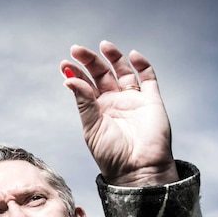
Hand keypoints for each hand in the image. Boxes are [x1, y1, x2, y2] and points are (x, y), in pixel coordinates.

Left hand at [61, 40, 177, 186]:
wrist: (138, 170)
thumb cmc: (112, 155)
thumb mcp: (92, 127)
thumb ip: (83, 101)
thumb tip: (69, 79)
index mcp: (97, 109)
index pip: (85, 84)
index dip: (76, 72)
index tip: (66, 63)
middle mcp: (114, 101)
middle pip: (102, 74)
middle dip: (90, 60)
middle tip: (78, 50)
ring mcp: (133, 99)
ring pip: (123, 71)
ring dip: (114, 57)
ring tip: (104, 45)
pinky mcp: (151, 100)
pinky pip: (148, 78)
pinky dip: (142, 65)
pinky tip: (132, 55)